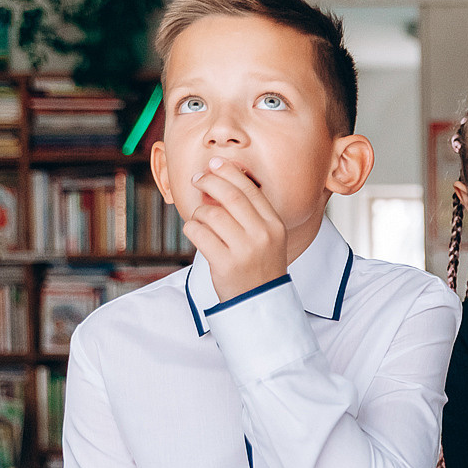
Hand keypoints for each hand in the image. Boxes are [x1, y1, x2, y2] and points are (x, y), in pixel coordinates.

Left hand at [185, 159, 289, 301]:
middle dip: (209, 181)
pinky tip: (197, 234)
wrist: (261, 303)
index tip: (214, 164)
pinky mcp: (225, 264)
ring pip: (210, 213)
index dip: (229, 172)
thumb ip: (250, 213)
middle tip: (197, 179)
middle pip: (230, 195)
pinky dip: (192, 229)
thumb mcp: (267, 238)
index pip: (250, 189)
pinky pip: (198, 233)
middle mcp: (262, 235)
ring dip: (199, 212)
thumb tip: (217, 181)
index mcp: (274, 225)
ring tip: (201, 219)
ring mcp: (244, 250)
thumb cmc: (260, 267)